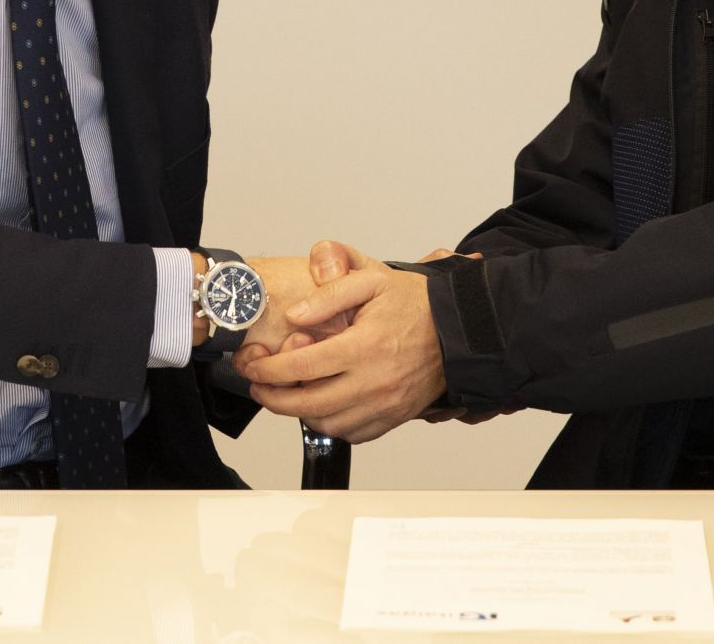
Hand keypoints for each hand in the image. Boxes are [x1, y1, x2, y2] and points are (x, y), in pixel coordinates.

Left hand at [233, 241, 447, 441]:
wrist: (460, 329)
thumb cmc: (417, 303)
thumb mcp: (372, 279)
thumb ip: (330, 292)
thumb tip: (296, 315)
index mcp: (365, 346)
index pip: (301, 367)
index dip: (268, 369)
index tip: (253, 365)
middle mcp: (374, 381)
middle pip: (308, 404)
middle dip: (273, 398)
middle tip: (258, 385)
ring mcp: (385, 404)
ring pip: (328, 424)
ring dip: (300, 413)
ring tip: (288, 393)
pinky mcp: (395, 417)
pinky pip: (354, 434)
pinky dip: (331, 425)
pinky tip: (322, 405)